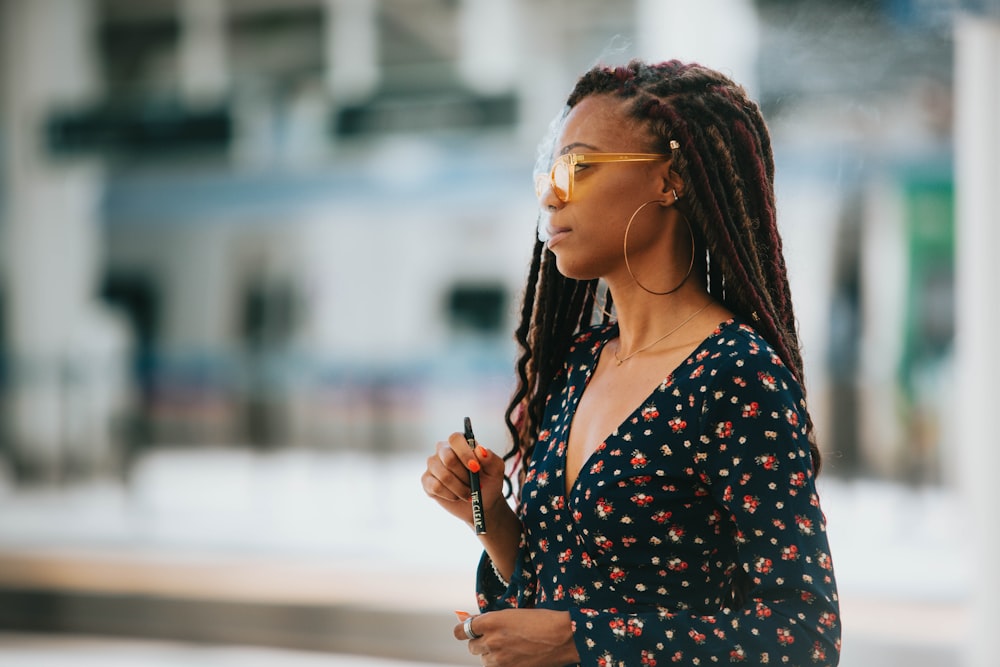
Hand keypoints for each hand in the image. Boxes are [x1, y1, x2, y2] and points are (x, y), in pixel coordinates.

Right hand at [421, 432, 506, 528]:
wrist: (481, 503)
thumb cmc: (489, 482)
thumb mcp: (496, 471)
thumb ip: (491, 458)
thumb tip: (481, 450)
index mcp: (460, 443)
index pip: (455, 438)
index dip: (465, 453)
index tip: (476, 468)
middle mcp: (444, 451)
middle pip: (448, 458)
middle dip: (464, 476)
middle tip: (475, 485)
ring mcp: (434, 465)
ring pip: (443, 475)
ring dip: (460, 488)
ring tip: (469, 493)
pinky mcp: (427, 481)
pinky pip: (435, 487)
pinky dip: (450, 495)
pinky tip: (457, 497)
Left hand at [454, 609, 578, 666]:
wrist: (562, 637)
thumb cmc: (541, 621)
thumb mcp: (512, 614)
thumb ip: (490, 620)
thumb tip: (470, 621)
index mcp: (491, 622)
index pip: (462, 630)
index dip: (463, 631)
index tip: (465, 631)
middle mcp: (491, 641)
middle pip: (472, 646)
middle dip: (481, 642)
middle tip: (496, 638)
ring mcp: (499, 659)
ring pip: (483, 660)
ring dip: (490, 655)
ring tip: (509, 648)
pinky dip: (501, 664)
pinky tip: (514, 657)